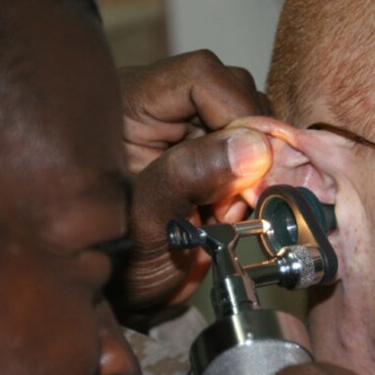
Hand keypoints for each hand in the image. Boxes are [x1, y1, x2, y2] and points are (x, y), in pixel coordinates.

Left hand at [116, 52, 275, 314]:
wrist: (128, 298)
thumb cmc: (119, 264)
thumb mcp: (148, 221)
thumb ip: (190, 177)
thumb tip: (254, 146)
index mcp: (129, 107)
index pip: (200, 76)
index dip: (235, 111)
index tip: (248, 162)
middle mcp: (159, 108)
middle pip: (231, 92)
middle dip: (248, 144)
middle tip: (233, 199)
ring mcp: (186, 131)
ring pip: (247, 120)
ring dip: (254, 166)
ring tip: (225, 211)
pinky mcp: (207, 154)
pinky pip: (251, 148)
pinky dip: (254, 181)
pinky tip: (228, 212)